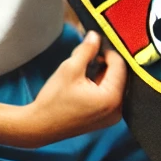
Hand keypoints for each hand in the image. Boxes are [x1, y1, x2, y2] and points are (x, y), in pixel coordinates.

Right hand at [11, 32, 125, 146]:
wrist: (40, 125)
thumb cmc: (54, 99)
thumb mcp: (70, 69)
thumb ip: (86, 50)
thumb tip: (96, 35)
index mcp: (112, 98)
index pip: (120, 66)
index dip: (108, 52)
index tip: (94, 47)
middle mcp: (117, 110)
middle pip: (120, 76)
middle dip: (106, 64)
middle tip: (89, 57)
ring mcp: (112, 117)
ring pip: (115, 86)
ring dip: (103, 74)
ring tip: (85, 70)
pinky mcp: (105, 120)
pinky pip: (110, 97)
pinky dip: (101, 86)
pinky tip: (86, 83)